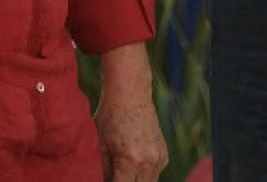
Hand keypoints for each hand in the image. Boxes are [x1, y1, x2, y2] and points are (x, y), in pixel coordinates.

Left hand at [95, 43, 166, 181]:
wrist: (131, 92)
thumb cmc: (110, 115)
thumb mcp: (102, 145)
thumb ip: (105, 171)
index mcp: (130, 161)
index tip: (107, 181)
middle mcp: (148, 162)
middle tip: (115, 176)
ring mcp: (159, 158)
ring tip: (122, 172)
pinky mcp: (164, 154)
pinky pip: (155, 174)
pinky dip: (144, 175)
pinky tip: (133, 164)